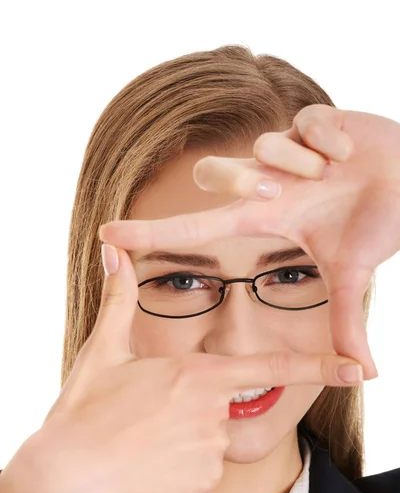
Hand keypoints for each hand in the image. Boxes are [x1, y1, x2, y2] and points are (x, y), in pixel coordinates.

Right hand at [1, 245, 363, 492]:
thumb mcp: (104, 351)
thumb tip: (112, 249)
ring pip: (210, 439)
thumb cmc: (85, 412)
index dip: (316, 365)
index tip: (355, 368)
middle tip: (147, 415)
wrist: (67, 478)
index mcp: (196, 374)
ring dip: (184, 439)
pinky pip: (201, 470)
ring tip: (143, 440)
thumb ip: (120, 300)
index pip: (268, 366)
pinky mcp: (201, 483)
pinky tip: (148, 465)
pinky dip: (180, 468)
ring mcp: (209, 450)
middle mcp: (212, 411)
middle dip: (193, 408)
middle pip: (221, 405)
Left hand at [99, 105, 399, 378]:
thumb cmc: (376, 223)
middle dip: (241, 179)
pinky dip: (334, 140)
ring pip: (265, 146)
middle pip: (214, 173)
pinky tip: (351, 154)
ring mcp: (289, 148)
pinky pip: (310, 121)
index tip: (108, 235)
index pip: (198, 228)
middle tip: (281, 192)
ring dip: (302, 164)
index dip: (153, 233)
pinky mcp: (315, 117)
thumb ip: (345, 321)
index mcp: (267, 216)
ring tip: (334, 173)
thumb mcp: (352, 274)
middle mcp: (268, 181)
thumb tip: (365, 375)